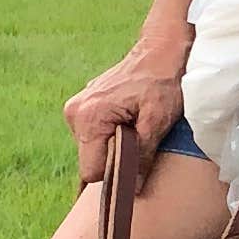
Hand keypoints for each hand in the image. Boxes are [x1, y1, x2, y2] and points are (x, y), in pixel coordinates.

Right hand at [63, 45, 186, 185]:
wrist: (161, 50)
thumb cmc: (163, 81)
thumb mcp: (157, 121)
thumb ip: (141, 156)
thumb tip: (132, 188)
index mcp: (89, 117)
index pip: (90, 170)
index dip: (114, 173)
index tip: (135, 162)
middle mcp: (75, 113)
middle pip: (90, 161)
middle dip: (114, 158)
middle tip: (140, 139)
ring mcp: (77, 108)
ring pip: (92, 149)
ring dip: (113, 146)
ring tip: (135, 126)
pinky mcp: (83, 106)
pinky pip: (94, 136)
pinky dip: (110, 136)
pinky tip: (128, 122)